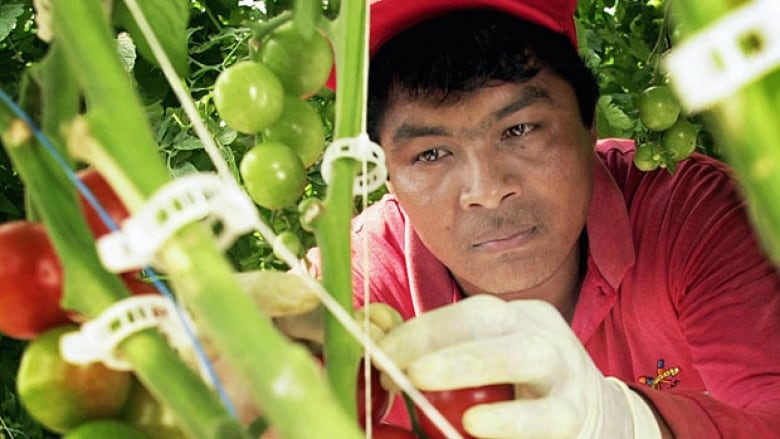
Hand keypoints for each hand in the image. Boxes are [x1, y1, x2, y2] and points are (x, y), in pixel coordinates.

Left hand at [377, 295, 662, 438]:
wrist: (592, 417)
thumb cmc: (518, 390)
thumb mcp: (484, 362)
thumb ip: (438, 354)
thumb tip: (376, 340)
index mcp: (514, 317)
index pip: (466, 311)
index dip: (422, 328)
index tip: (381, 351)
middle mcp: (539, 332)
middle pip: (491, 320)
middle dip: (439, 339)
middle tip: (399, 366)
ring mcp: (564, 370)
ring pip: (525, 355)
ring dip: (471, 367)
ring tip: (423, 382)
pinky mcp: (574, 414)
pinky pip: (546, 415)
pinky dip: (510, 422)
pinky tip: (476, 428)